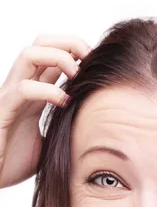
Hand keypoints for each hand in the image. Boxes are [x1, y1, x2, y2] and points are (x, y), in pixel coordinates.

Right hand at [0, 35, 90, 188]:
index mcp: (33, 93)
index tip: (98, 62)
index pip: (52, 55)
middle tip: (91, 59)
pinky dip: (48, 91)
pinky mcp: (2, 112)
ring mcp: (9, 97)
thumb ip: (66, 129)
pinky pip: (23, 90)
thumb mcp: (50, 142)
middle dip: (69, 43)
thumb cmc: (14, 163)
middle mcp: (20, 88)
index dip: (75, 50)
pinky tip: (65, 103)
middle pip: (40, 43)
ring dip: (58, 57)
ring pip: (29, 55)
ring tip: (77, 74)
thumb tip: (95, 129)